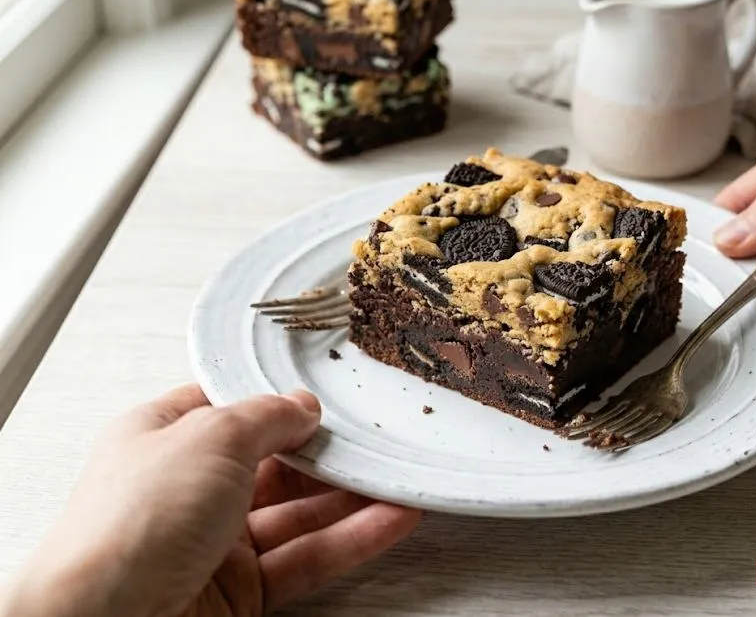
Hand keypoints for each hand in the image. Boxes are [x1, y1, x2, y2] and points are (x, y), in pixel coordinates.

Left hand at [1, 385, 421, 616]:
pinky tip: (389, 520)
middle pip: (274, 462)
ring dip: (353, 498)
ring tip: (401, 478)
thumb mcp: (208, 438)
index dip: (279, 399)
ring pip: (298, 514)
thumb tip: (302, 405)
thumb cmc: (126, 527)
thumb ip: (265, 416)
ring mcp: (213, 543)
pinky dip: (351, 540)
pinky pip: (306, 558)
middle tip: (379, 438)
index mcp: (162, 439)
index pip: (231, 409)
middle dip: (328, 452)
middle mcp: (186, 490)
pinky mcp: (238, 592)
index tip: (329, 392)